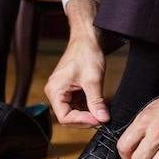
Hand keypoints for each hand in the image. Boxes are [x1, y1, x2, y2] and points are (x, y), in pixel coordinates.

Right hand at [44, 0, 109, 127]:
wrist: (87, 38)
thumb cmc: (86, 53)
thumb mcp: (93, 80)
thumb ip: (96, 102)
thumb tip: (102, 119)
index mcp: (55, 90)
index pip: (65, 117)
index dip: (82, 121)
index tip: (98, 120)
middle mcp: (55, 92)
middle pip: (69, 116)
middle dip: (86, 118)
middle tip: (102, 117)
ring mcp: (63, 91)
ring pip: (75, 111)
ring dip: (89, 113)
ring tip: (104, 110)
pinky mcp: (71, 89)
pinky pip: (79, 104)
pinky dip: (90, 106)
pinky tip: (101, 104)